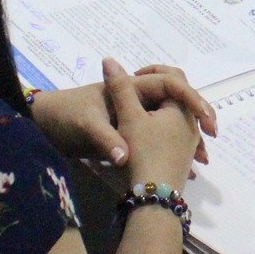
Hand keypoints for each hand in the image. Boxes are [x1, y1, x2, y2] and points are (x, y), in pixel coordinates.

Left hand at [30, 59, 216, 166]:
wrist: (44, 124)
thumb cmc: (65, 116)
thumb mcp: (86, 125)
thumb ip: (106, 140)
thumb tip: (124, 158)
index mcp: (131, 88)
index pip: (171, 85)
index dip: (192, 100)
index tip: (206, 121)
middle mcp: (137, 98)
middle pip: (176, 103)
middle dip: (196, 120)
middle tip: (210, 139)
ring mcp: (134, 115)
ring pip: (170, 122)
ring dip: (187, 138)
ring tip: (201, 161)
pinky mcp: (131, 132)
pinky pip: (159, 137)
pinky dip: (172, 149)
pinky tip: (184, 168)